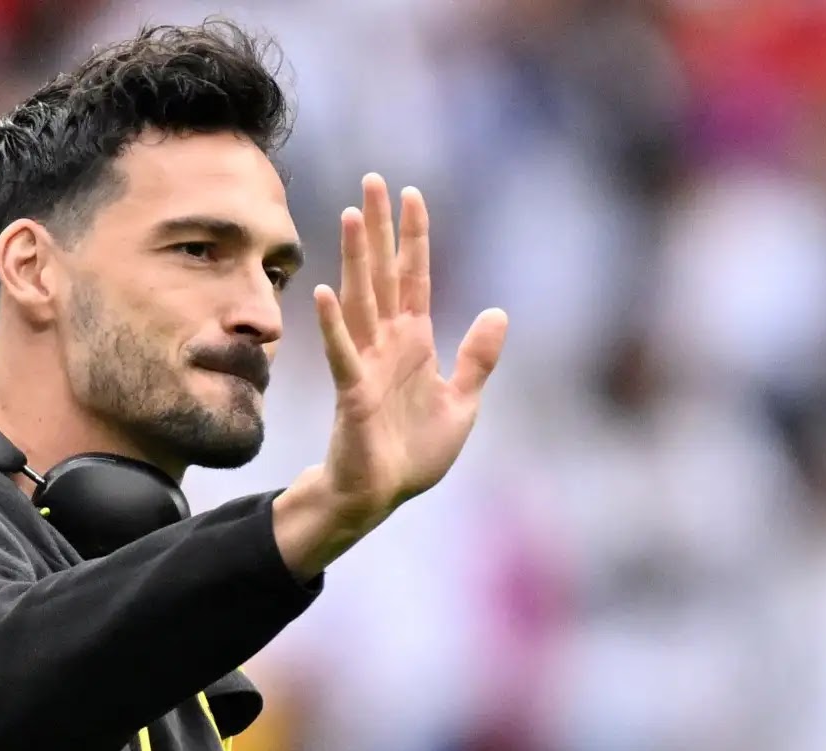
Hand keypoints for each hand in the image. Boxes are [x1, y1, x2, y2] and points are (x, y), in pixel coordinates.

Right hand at [274, 174, 507, 578]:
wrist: (382, 495)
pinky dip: (334, 324)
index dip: (414, 237)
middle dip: (377, 229)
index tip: (411, 193)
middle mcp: (386, 344)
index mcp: (413, 343)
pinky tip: (325, 292)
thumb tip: (499, 313)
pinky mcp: (353, 393)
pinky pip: (343, 353)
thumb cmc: (414, 452)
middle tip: (372, 181)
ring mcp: (366, 364)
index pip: (414, 278)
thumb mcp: (462, 403)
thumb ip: (477, 359)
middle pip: (382, 275)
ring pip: (360, 301)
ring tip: (349, 216)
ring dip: (354, 259)